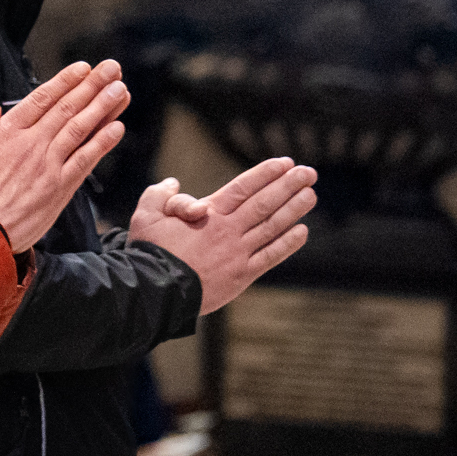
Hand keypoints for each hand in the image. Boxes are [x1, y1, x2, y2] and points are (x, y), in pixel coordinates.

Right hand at [0, 60, 130, 253]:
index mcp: (4, 132)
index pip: (41, 98)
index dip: (65, 80)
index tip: (83, 68)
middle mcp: (31, 144)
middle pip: (67, 107)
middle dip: (92, 85)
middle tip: (112, 69)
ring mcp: (48, 165)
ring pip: (81, 129)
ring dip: (103, 107)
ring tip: (120, 90)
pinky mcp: (59, 188)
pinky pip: (86, 159)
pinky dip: (103, 142)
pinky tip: (116, 128)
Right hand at [129, 157, 316, 313]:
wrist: (155, 292)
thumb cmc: (150, 252)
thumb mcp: (146, 216)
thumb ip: (159, 195)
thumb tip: (173, 183)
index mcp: (207, 214)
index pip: (243, 187)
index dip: (265, 174)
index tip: (284, 163)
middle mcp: (228, 230)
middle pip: (264, 203)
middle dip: (288, 185)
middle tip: (308, 172)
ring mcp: (238, 253)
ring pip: (272, 227)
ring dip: (294, 209)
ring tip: (311, 195)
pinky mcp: (242, 275)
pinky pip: (271, 256)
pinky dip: (288, 243)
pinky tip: (302, 231)